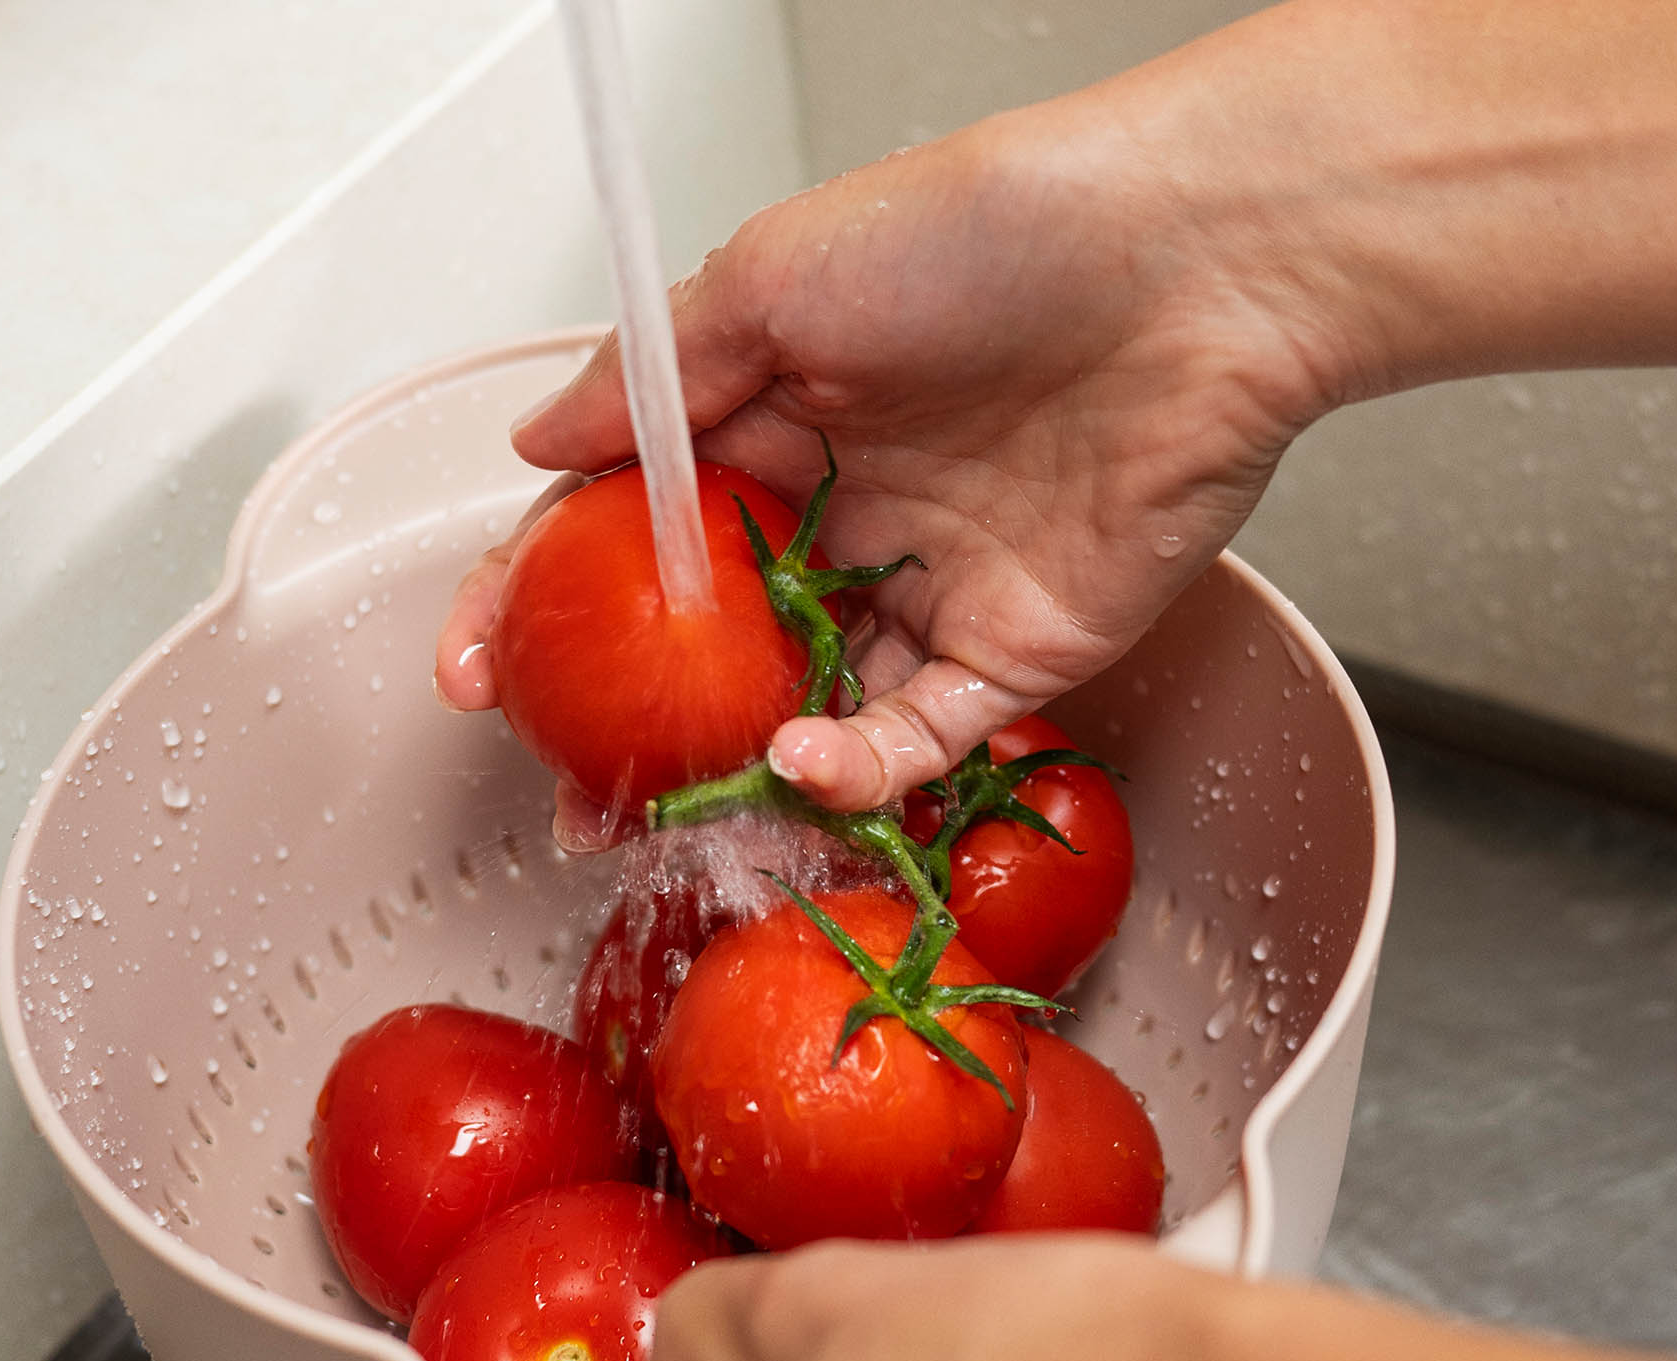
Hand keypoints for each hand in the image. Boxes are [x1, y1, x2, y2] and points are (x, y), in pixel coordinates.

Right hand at [438, 29, 1346, 817]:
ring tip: (663, 809)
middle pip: (714, 655)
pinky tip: (796, 764)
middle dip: (633, 732)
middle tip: (568, 792)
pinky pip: (918, 739)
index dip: (545, 605)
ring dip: (733, 775)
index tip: (482, 667)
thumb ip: (650, 381)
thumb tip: (533, 444)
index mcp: (780, 429)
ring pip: (809, 716)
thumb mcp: (779, 279)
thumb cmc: (994, 233)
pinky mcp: (1013, 654)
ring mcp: (928, 595)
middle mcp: (847, 519)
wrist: (1194, 264)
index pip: (634, 542)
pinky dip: (855, 768)